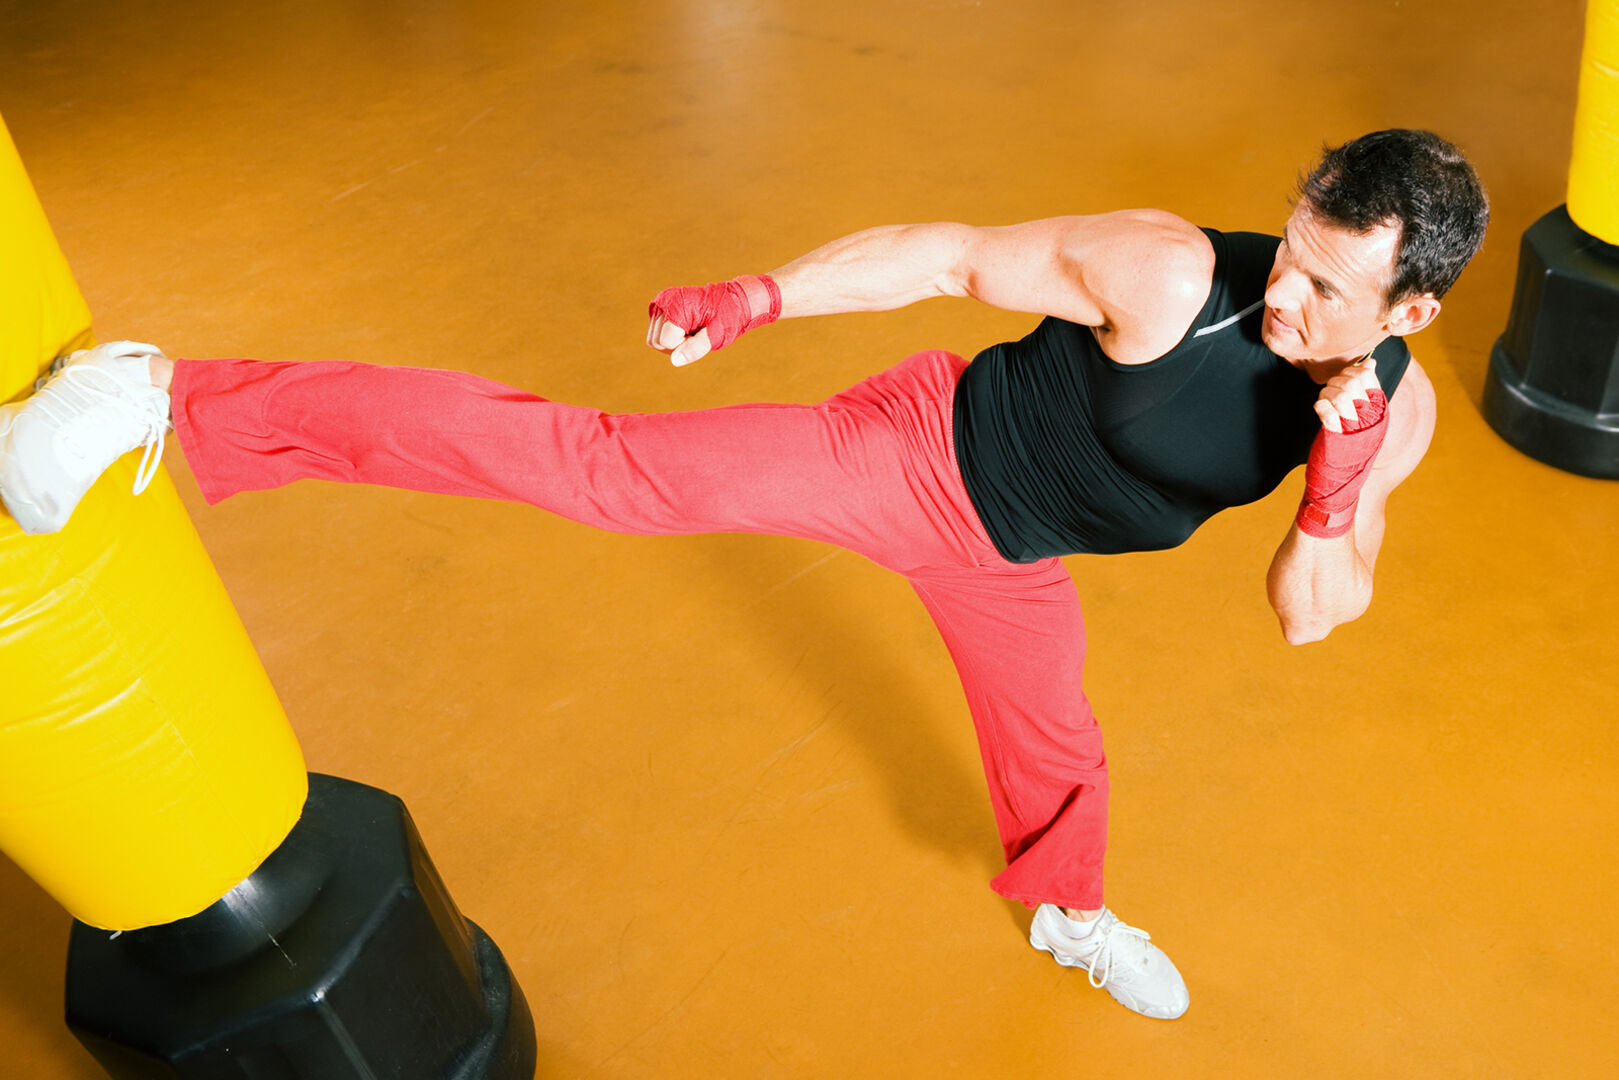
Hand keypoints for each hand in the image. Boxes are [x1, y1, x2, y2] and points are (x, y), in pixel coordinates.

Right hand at [646, 275, 780, 367]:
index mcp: (674, 306)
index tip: (699, 335)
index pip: (664, 342)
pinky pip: (657, 332)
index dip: (682, 345)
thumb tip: (675, 361)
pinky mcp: (661, 308)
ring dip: (673, 341)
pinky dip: (671, 335)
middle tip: (696, 334)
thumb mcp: (714, 336)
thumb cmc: (726, 318)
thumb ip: (695, 349)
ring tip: (692, 330)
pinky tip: (688, 327)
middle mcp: (663, 302)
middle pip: (655, 341)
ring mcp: (660, 303)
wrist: (733, 301)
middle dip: (675, 345)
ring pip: (654, 338)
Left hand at [1313, 356, 1382, 433]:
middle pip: (1351, 384)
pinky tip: (1320, 409)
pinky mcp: (1336, 436)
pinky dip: (1321, 407)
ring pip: (1340, 396)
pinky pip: (1328, 414)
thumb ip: (1368, 386)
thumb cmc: (1356, 435)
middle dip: (1335, 382)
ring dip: (1326, 394)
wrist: (1348, 468)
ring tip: (1325, 401)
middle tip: (1330, 390)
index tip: (1343, 379)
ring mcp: (1353, 426)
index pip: (1366, 375)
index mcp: (1378, 405)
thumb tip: (1370, 362)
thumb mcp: (1369, 410)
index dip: (1351, 371)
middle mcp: (1368, 415)